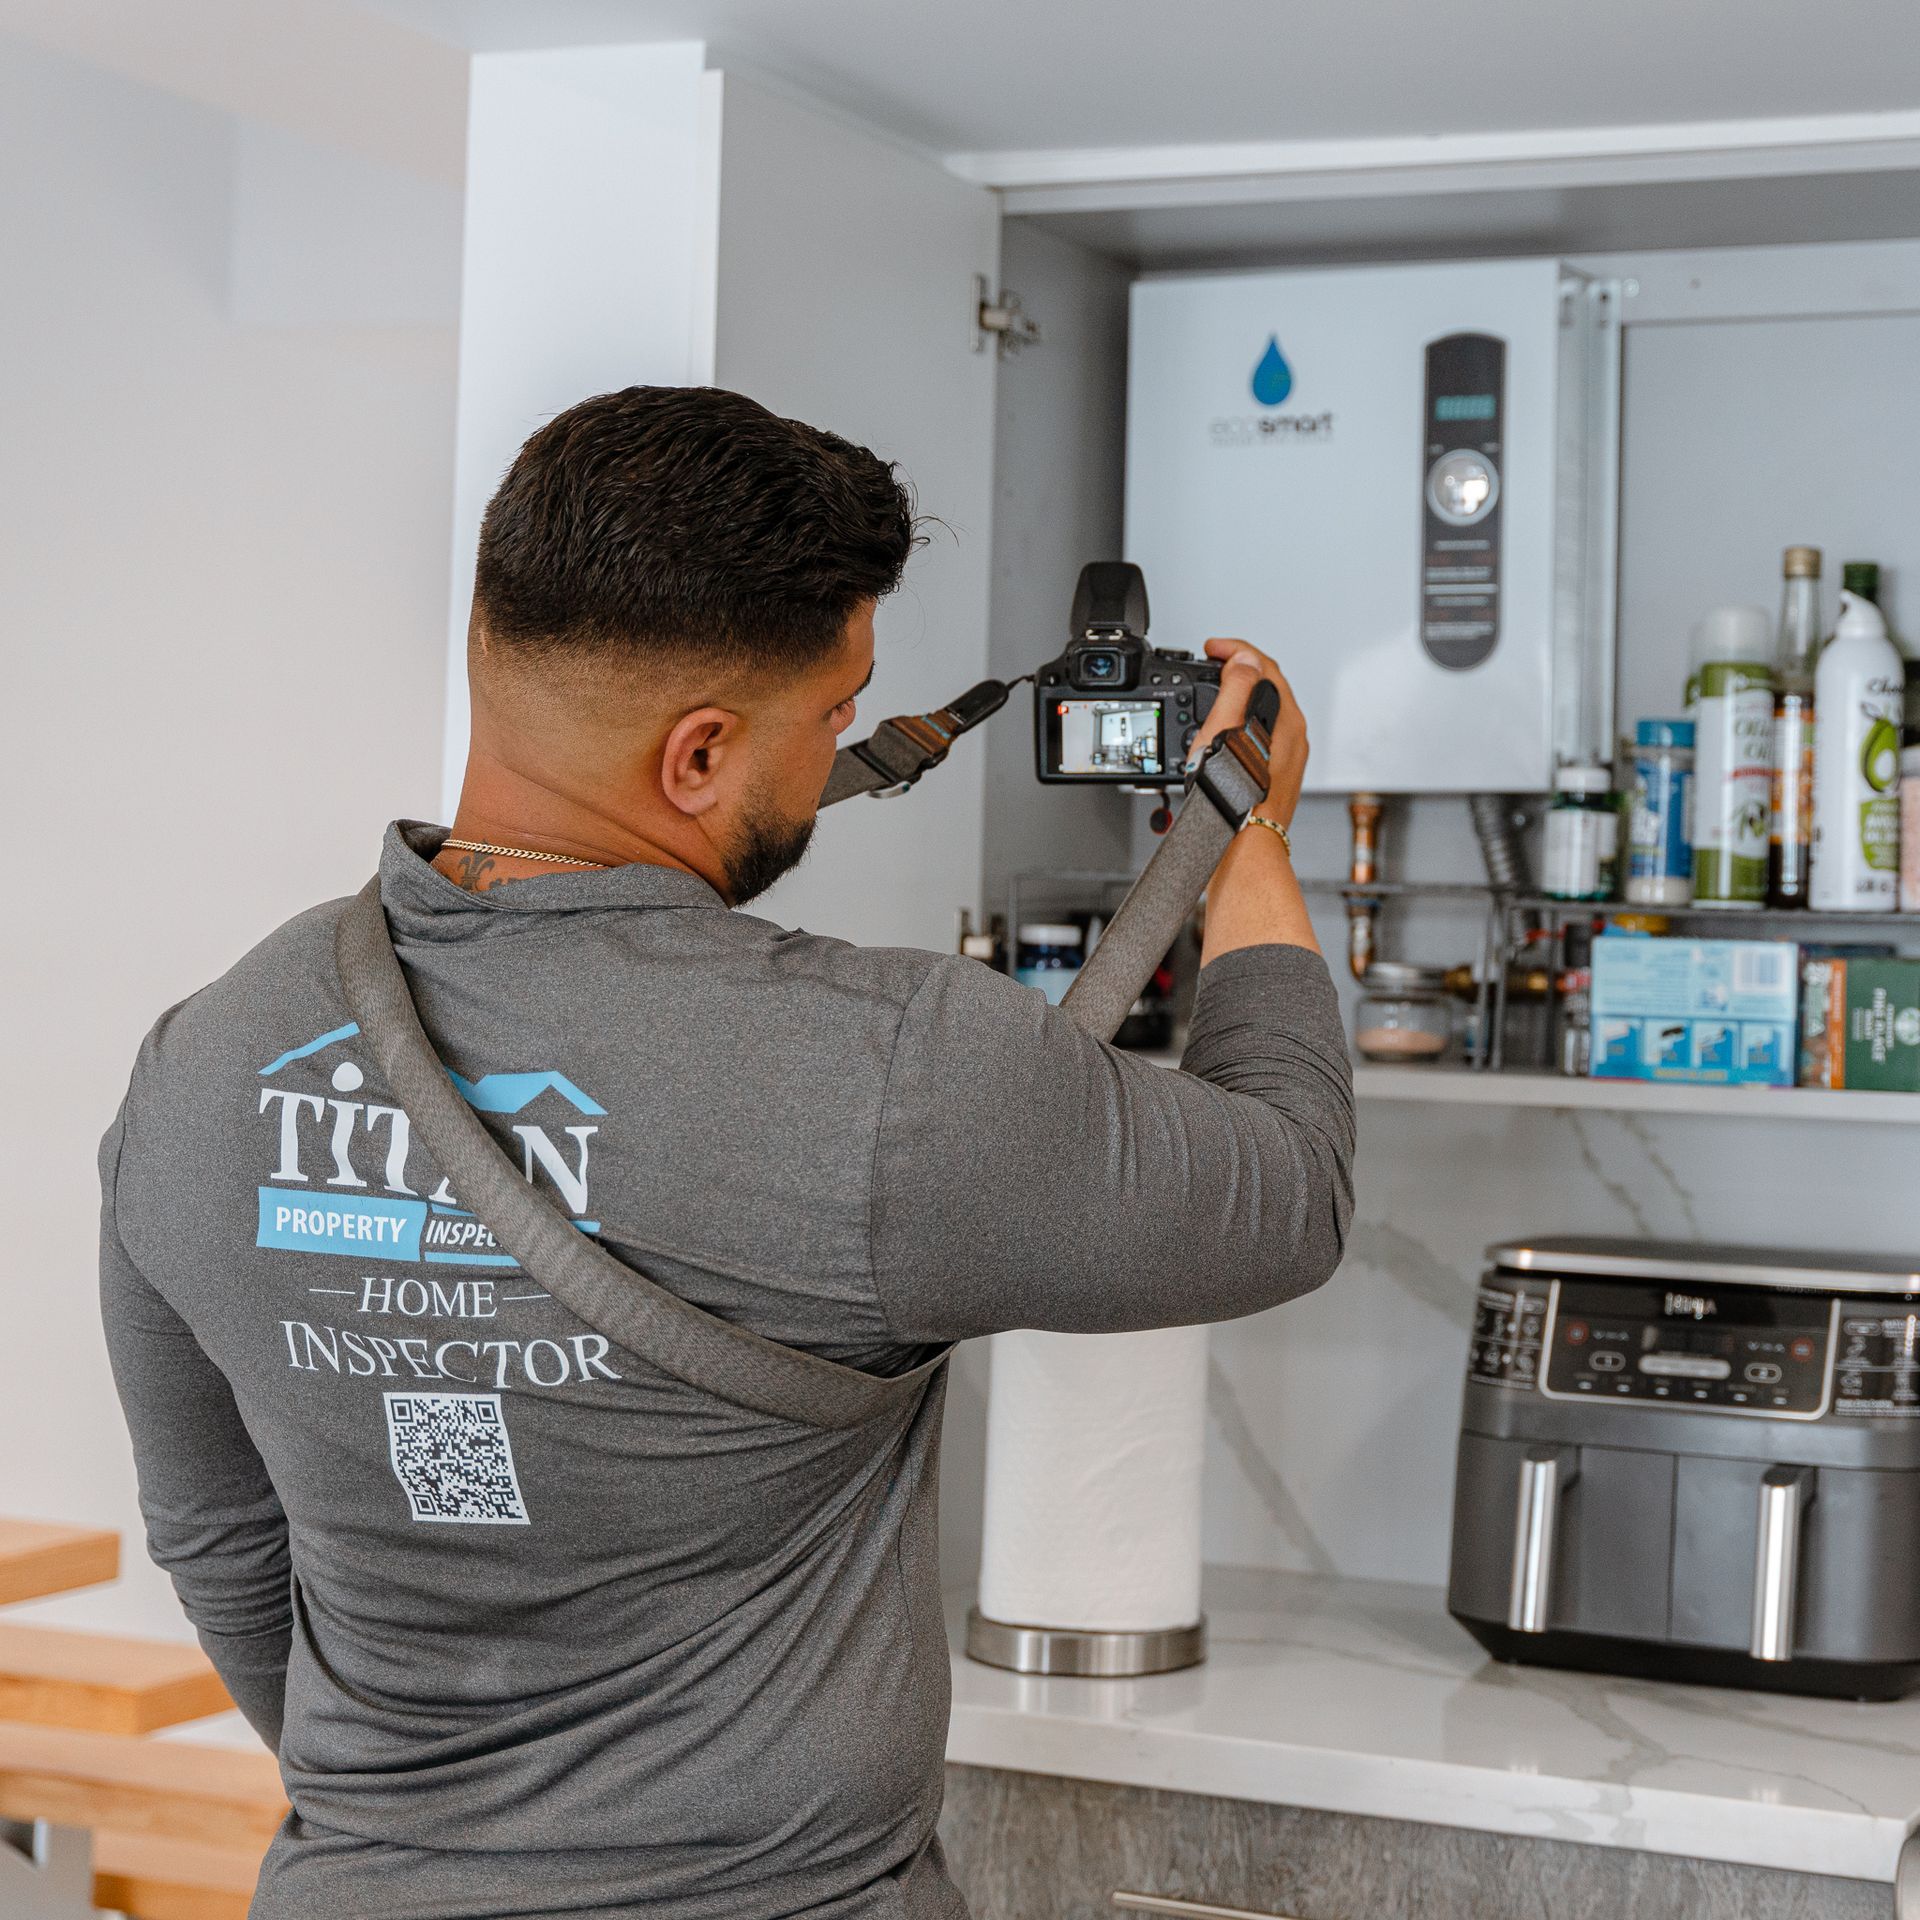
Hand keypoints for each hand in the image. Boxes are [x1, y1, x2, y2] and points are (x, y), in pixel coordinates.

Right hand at [1186, 637, 1308, 824]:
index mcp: (1286, 719)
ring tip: (1213, 692)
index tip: (1212, 648)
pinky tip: (1223, 731)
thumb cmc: (1235, 796)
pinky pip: (1260, 734)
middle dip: (1238, 668)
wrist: (1242, 844)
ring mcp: (1286, 756)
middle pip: (1267, 684)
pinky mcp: (1275, 773)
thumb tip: (1243, 659)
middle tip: (1212, 663)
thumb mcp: (1227, 729)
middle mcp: (1293, 735)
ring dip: (1239, 695)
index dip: (1234, 649)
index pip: (1262, 665)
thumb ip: (1237, 687)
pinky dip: (1241, 720)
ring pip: (1264, 710)